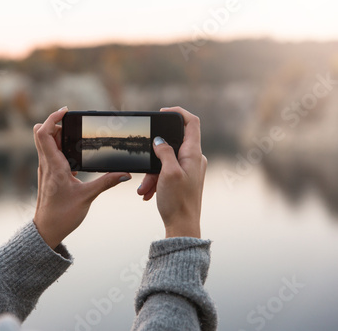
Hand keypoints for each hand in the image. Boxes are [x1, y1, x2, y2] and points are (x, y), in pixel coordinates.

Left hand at [33, 107, 131, 248]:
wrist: (46, 231)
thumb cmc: (62, 215)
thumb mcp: (87, 197)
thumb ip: (106, 182)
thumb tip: (124, 174)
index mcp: (53, 166)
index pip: (43, 133)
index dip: (52, 118)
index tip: (66, 111)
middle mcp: (46, 164)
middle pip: (41, 134)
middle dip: (56, 123)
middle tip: (73, 122)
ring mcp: (45, 170)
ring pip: (45, 144)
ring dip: (57, 135)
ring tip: (76, 134)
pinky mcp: (48, 176)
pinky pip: (50, 155)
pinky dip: (60, 148)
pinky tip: (75, 154)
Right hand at [137, 107, 206, 238]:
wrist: (183, 226)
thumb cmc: (178, 201)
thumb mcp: (167, 173)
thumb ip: (164, 152)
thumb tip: (159, 140)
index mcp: (193, 154)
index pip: (192, 123)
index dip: (178, 113)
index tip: (162, 113)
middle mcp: (194, 159)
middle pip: (172, 144)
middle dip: (154, 155)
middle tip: (145, 166)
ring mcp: (190, 169)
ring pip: (166, 160)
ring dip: (152, 172)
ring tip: (144, 188)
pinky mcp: (184, 179)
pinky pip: (166, 172)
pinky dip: (156, 180)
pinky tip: (148, 192)